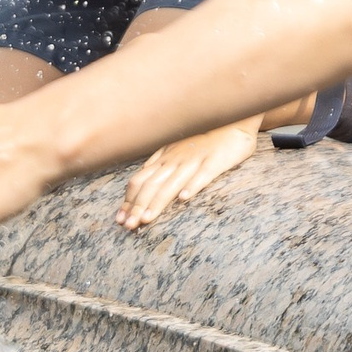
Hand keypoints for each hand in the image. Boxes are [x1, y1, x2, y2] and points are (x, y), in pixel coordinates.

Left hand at [117, 122, 258, 229]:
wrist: (232, 126)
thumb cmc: (203, 140)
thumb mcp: (175, 149)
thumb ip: (159, 164)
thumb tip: (139, 180)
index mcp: (164, 158)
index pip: (140, 180)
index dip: (129, 200)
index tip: (119, 218)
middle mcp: (175, 160)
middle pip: (151, 185)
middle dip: (137, 206)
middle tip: (127, 225)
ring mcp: (194, 161)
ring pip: (171, 183)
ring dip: (157, 202)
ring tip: (146, 219)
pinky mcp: (214, 162)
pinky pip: (202, 175)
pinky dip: (192, 185)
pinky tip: (184, 198)